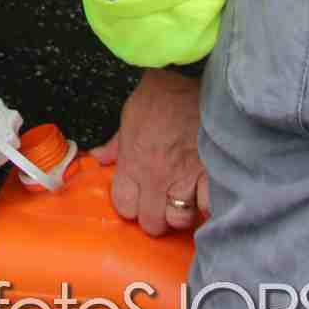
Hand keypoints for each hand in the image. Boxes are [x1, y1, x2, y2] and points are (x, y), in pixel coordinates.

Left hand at [92, 67, 207, 235]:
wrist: (200, 86)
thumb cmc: (162, 96)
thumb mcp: (131, 113)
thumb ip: (115, 143)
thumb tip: (97, 157)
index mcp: (134, 163)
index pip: (125, 206)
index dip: (129, 206)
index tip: (135, 198)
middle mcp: (157, 178)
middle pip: (152, 223)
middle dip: (154, 217)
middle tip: (160, 202)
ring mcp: (185, 180)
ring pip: (180, 221)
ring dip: (180, 214)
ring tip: (182, 200)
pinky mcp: (211, 178)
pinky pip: (208, 208)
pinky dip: (206, 205)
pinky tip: (204, 195)